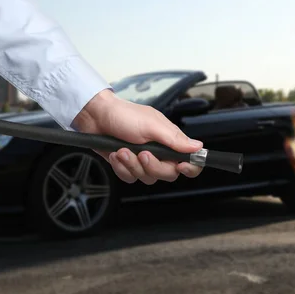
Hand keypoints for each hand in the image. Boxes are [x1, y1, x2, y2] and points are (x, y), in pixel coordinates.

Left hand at [72, 89, 203, 183]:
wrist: (96, 117)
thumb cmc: (124, 115)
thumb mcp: (151, 125)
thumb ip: (174, 139)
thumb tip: (198, 147)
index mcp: (169, 140)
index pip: (190, 159)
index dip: (190, 167)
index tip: (182, 166)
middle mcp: (159, 152)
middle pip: (168, 174)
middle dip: (153, 166)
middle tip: (141, 153)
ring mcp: (142, 160)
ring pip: (147, 178)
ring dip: (132, 165)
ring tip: (122, 150)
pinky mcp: (127, 166)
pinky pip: (130, 178)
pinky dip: (121, 168)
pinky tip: (116, 154)